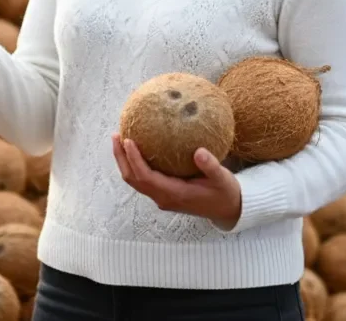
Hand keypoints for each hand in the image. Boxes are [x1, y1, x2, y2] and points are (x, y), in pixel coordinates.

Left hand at [112, 134, 242, 230]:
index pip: (145, 177)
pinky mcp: (164, 194)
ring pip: (135, 180)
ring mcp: (162, 197)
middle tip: (116, 135)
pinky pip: (143, 179)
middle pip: (133, 179)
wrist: (228, 210)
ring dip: (125, 161)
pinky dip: (135, 165)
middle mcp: (163, 197)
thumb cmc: (225, 193)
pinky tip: (137, 149)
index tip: (128, 140)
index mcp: (174, 194)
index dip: (134, 159)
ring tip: (120, 139)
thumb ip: (211, 166)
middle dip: (121, 158)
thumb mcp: (223, 179)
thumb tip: (199, 151)